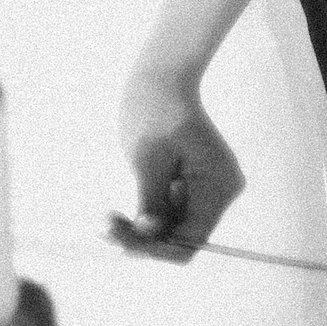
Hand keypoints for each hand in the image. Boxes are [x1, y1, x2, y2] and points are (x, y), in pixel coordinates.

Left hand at [119, 72, 245, 260]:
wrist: (162, 77)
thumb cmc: (155, 109)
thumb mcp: (148, 160)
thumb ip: (151, 201)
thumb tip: (148, 236)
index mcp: (218, 184)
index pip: (191, 239)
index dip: (157, 248)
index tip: (122, 241)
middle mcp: (221, 191)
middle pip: (184, 236)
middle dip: (145, 238)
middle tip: (105, 231)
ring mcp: (209, 188)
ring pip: (175, 227)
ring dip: (142, 229)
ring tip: (107, 222)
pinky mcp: (195, 184)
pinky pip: (172, 212)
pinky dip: (148, 215)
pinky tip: (120, 215)